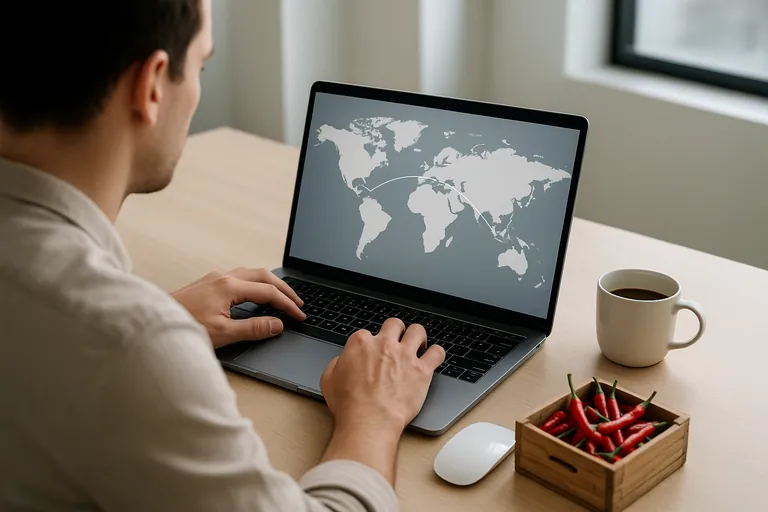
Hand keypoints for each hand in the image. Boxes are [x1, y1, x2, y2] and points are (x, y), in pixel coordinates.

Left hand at [172, 267, 305, 348]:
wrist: (152, 324)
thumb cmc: (183, 327)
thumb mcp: (223, 333)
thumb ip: (253, 328)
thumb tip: (277, 325)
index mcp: (229, 286)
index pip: (268, 293)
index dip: (287, 305)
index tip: (299, 315)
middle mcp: (222, 277)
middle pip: (263, 276)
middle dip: (284, 289)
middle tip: (298, 302)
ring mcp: (213, 278)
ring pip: (250, 273)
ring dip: (269, 283)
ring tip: (281, 296)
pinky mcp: (206, 283)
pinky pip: (239, 276)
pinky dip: (254, 283)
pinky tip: (253, 293)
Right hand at [320, 318, 445, 433]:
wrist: (369, 420)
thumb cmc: (350, 405)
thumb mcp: (329, 380)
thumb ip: (337, 364)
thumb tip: (342, 361)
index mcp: (361, 344)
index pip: (367, 334)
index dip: (370, 344)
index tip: (373, 352)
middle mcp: (384, 345)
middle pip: (394, 324)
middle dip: (396, 331)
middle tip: (397, 341)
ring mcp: (405, 356)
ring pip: (417, 331)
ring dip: (418, 336)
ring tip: (419, 344)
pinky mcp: (422, 370)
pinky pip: (437, 353)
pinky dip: (437, 353)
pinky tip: (434, 357)